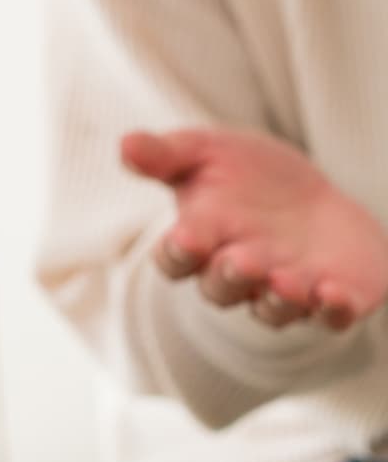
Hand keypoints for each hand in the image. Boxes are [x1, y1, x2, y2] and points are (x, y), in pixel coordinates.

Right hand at [125, 127, 387, 330]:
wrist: (314, 201)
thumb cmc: (249, 178)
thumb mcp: (207, 153)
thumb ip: (166, 154)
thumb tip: (126, 144)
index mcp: (200, 241)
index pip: (176, 259)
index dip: (179, 253)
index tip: (187, 239)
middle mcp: (238, 274)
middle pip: (222, 289)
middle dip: (231, 277)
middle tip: (241, 260)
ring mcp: (285, 291)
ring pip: (272, 310)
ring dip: (277, 301)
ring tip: (284, 282)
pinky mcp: (334, 299)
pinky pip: (331, 317)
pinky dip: (332, 311)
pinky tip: (335, 295)